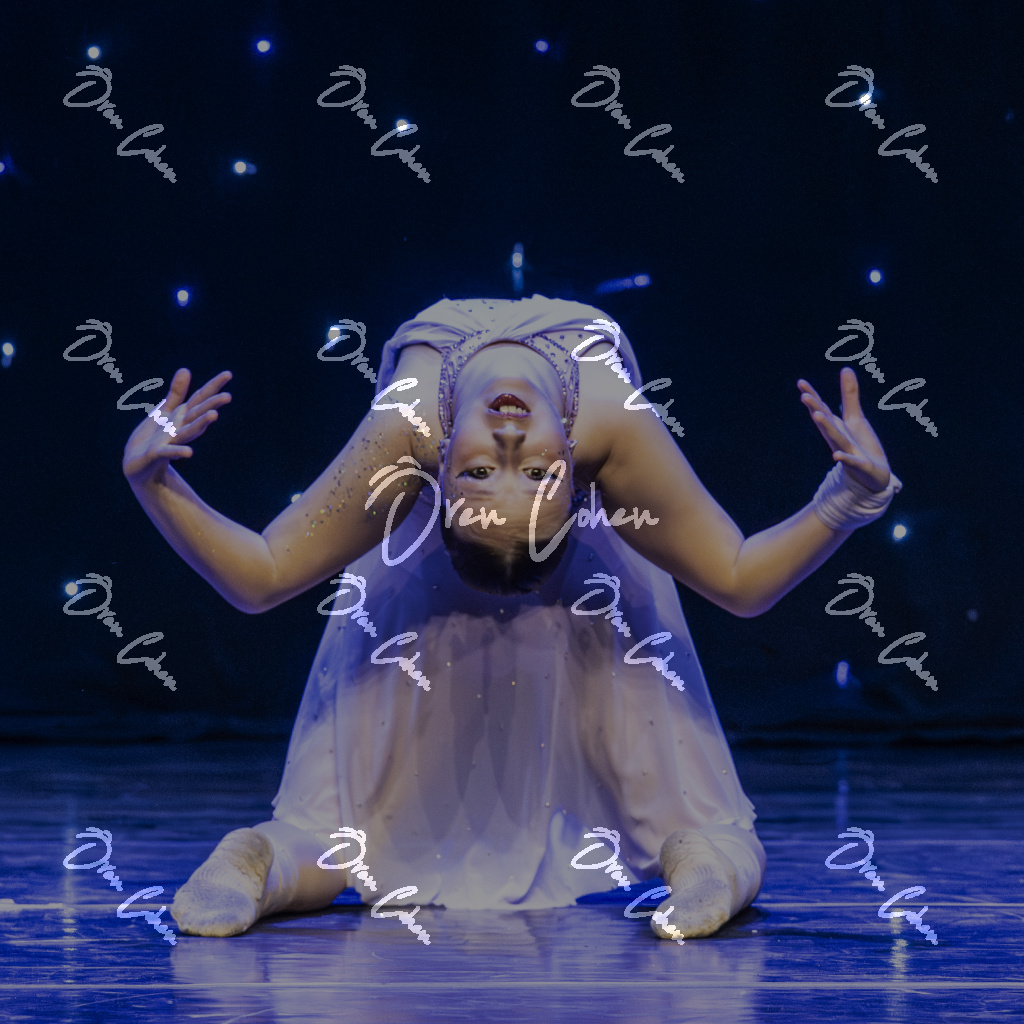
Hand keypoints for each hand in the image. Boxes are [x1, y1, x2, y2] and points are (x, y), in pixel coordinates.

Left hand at [122, 368, 231, 485]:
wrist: (137, 464)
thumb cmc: (153, 437)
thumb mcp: (165, 411)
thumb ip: (176, 393)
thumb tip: (186, 369)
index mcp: (182, 416)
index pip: (200, 398)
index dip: (213, 386)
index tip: (228, 374)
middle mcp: (180, 428)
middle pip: (198, 414)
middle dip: (212, 405)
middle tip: (228, 397)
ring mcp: (171, 441)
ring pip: (188, 431)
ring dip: (201, 424)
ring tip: (214, 415)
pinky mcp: (157, 453)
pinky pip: (168, 452)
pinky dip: (178, 452)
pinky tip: (188, 454)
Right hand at [798, 368, 891, 491]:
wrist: (872, 475)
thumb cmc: (860, 445)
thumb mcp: (855, 418)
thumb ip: (849, 395)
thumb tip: (845, 368)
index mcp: (835, 426)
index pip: (822, 409)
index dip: (812, 396)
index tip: (801, 383)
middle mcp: (837, 438)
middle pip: (826, 422)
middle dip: (815, 409)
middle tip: (804, 396)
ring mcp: (847, 451)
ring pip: (836, 439)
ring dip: (826, 428)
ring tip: (817, 416)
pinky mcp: (860, 464)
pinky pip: (851, 461)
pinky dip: (844, 459)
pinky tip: (836, 456)